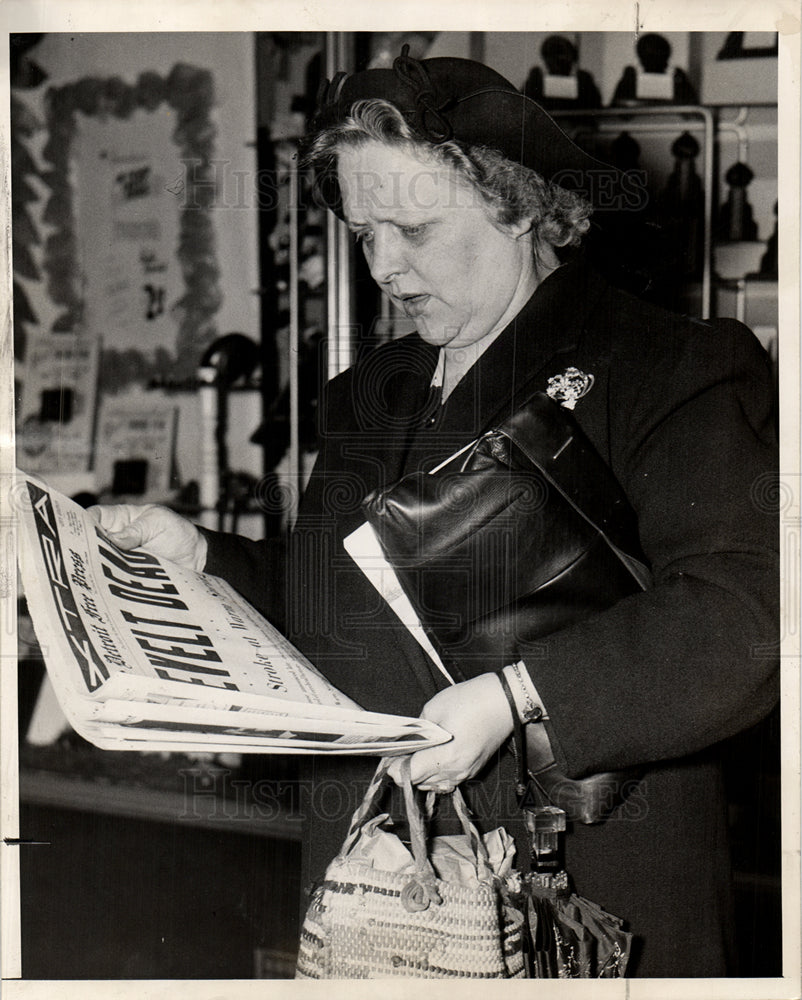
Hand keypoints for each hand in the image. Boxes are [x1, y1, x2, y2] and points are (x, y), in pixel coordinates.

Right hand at [87, 503, 206, 571]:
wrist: (197, 558)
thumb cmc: (178, 533)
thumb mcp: (158, 523)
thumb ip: (135, 531)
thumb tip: (113, 539)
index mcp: (121, 519)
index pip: (94, 517)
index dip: (82, 522)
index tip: (76, 532)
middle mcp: (116, 538)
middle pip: (92, 542)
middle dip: (84, 548)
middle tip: (79, 557)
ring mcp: (121, 558)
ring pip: (100, 562)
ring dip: (97, 567)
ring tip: (89, 574)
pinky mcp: (128, 575)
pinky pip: (115, 577)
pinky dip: (111, 581)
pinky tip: (105, 586)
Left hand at [390, 673, 513, 791]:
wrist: (504, 700)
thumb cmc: (471, 700)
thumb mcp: (434, 709)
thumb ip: (417, 730)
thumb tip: (406, 742)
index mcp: (445, 758)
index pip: (410, 775)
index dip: (394, 768)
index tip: (387, 758)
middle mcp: (456, 771)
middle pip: (420, 783)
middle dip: (405, 770)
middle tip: (397, 754)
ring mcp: (467, 773)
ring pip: (433, 785)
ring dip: (421, 774)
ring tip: (414, 754)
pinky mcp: (473, 769)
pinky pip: (447, 780)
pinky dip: (435, 774)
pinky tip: (431, 758)